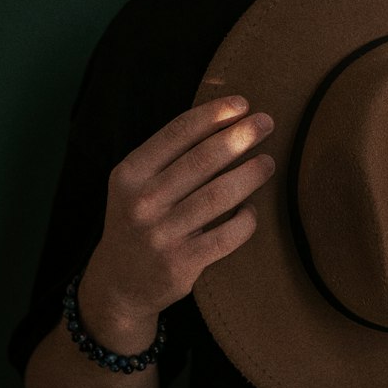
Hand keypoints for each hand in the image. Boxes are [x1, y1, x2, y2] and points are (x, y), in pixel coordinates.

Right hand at [80, 96, 274, 336]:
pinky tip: (252, 210)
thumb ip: (168, 156)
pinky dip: (246, 220)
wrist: (118, 284)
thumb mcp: (135, 184)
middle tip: (266, 122)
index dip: (212, 115)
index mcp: (130, 174)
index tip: (242, 103)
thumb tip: (226, 119)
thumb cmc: (138, 220)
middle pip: (202, 160)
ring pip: (218, 196)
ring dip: (250, 174)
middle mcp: (142, 202)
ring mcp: (161, 234)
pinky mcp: (181, 264)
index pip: (176, 133)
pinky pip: (227, 235)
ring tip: (269, 163)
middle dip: (239, 136)